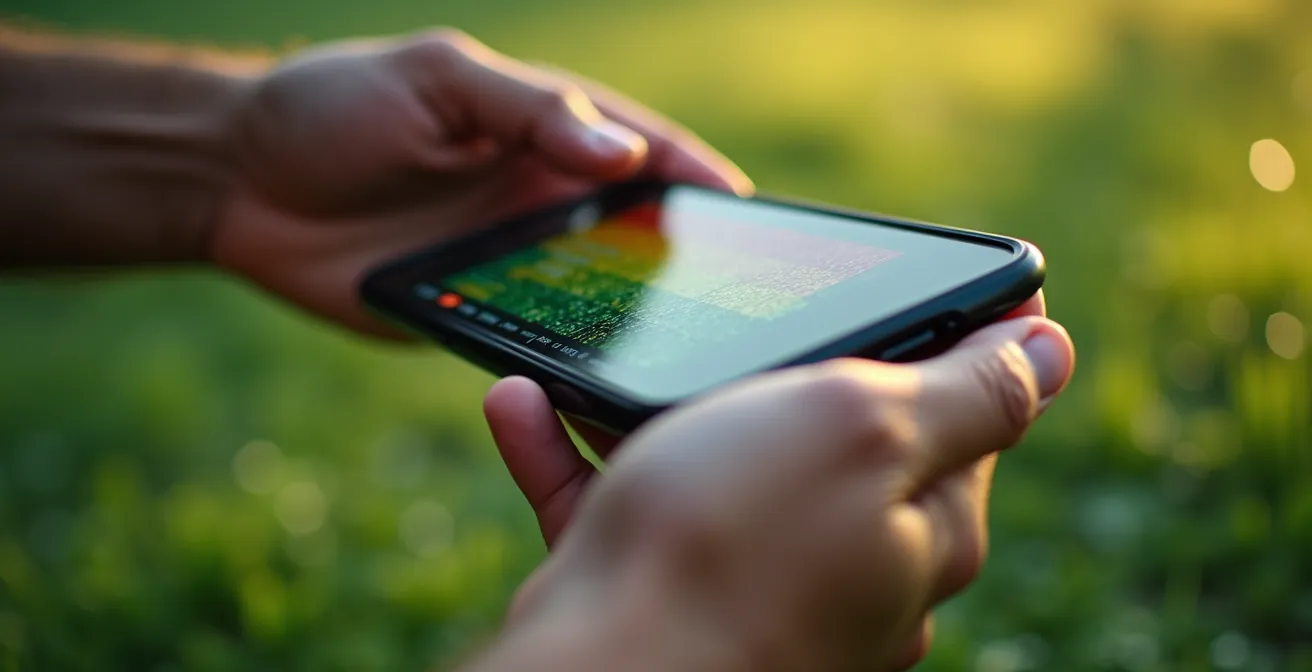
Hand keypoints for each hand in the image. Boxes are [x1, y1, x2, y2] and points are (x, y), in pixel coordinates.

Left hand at [209, 29, 751, 337]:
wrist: (235, 181)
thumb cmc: (336, 105)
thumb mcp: (437, 80)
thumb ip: (529, 110)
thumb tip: (623, 155)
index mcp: (543, 129)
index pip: (641, 149)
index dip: (692, 174)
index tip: (740, 206)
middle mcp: (542, 196)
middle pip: (636, 229)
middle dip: (686, 256)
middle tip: (738, 292)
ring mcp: (513, 261)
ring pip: (596, 293)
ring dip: (636, 316)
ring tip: (686, 347)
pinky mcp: (476, 316)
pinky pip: (536, 339)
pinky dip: (571, 356)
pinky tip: (602, 376)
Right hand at [483, 300, 1072, 670]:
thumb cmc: (734, 541)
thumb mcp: (868, 428)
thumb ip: (968, 390)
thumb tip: (1053, 351)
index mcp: (920, 525)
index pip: (958, 422)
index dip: (928, 348)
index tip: (882, 292)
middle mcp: (848, 569)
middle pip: (827, 444)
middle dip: (775, 376)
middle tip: (730, 318)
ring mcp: (753, 588)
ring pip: (711, 468)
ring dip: (653, 405)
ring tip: (606, 350)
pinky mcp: (664, 597)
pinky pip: (624, 507)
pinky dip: (577, 455)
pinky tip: (524, 404)